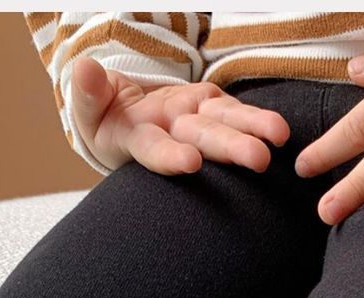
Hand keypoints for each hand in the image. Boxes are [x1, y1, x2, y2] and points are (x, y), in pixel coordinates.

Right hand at [71, 56, 289, 174]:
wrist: (123, 120)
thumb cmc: (103, 119)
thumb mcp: (87, 108)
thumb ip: (87, 92)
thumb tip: (84, 68)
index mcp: (137, 138)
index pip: (153, 148)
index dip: (170, 156)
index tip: (191, 163)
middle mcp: (172, 133)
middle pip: (201, 139)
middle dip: (230, 148)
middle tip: (259, 159)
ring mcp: (193, 121)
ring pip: (223, 124)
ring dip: (251, 130)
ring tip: (279, 136)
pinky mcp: (208, 106)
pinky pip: (234, 111)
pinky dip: (254, 117)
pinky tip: (279, 128)